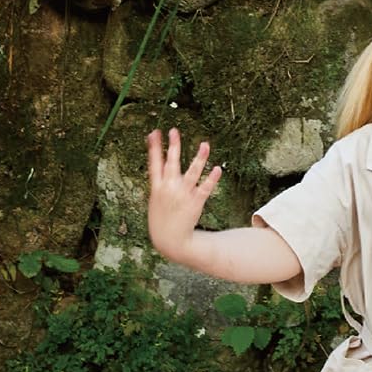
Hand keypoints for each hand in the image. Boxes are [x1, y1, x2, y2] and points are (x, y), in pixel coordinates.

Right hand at [147, 128, 221, 261]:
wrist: (170, 241)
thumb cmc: (161, 222)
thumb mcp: (155, 202)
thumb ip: (159, 186)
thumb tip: (160, 171)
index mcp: (156, 188)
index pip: (154, 163)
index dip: (154, 147)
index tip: (154, 132)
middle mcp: (169, 188)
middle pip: (171, 163)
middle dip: (173, 146)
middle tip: (175, 130)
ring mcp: (182, 195)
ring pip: (192, 173)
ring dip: (199, 158)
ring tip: (205, 144)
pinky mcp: (195, 203)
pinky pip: (205, 188)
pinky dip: (211, 179)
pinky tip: (217, 169)